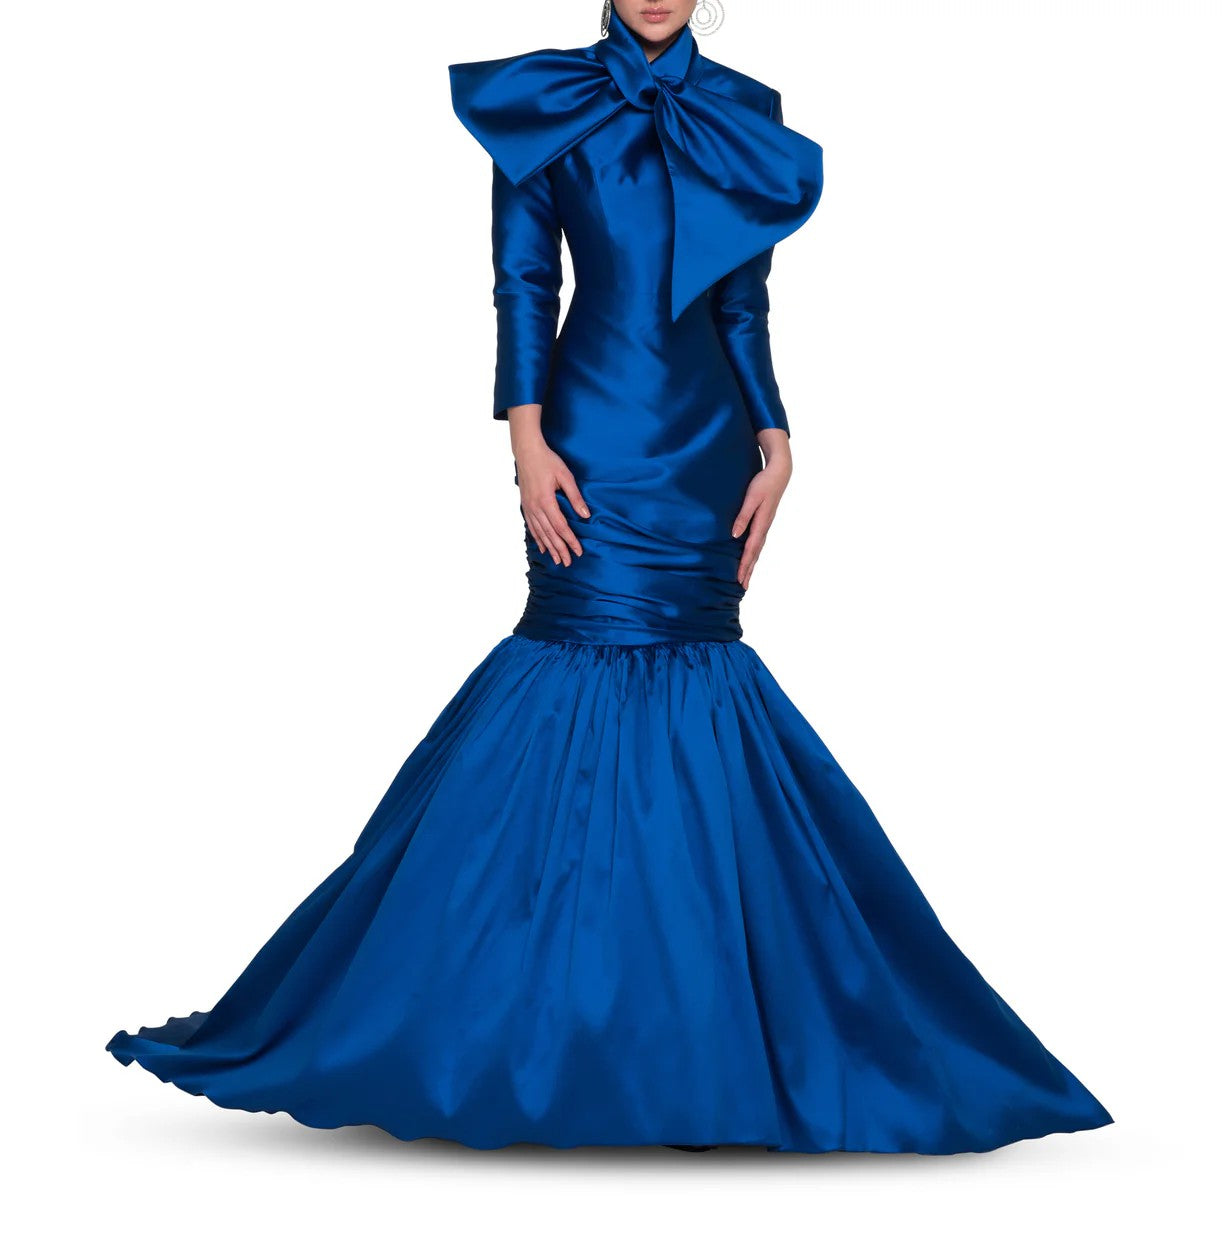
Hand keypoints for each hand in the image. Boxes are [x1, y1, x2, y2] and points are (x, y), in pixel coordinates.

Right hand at [508, 405, 589, 566]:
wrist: (527, 451)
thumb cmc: (548, 461)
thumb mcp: (565, 476)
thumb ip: (575, 497)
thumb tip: (585, 515)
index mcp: (546, 501)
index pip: (561, 527)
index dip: (570, 541)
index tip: (578, 551)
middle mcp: (535, 507)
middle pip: (550, 534)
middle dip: (560, 549)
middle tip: (569, 562)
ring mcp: (528, 507)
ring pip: (540, 533)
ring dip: (549, 547)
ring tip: (557, 560)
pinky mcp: (525, 505)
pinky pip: (532, 526)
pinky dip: (538, 538)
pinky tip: (543, 547)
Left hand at [732, 430, 791, 588]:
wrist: (780, 473)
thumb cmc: (763, 484)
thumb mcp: (752, 498)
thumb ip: (743, 516)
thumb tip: (734, 536)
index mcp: (761, 524)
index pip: (750, 549)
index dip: (744, 565)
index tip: (739, 579)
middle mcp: (764, 527)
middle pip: (755, 554)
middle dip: (748, 570)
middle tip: (743, 586)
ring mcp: (765, 525)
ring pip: (757, 549)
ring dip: (751, 564)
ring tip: (746, 577)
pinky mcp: (764, 521)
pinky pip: (758, 542)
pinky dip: (754, 553)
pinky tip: (750, 557)